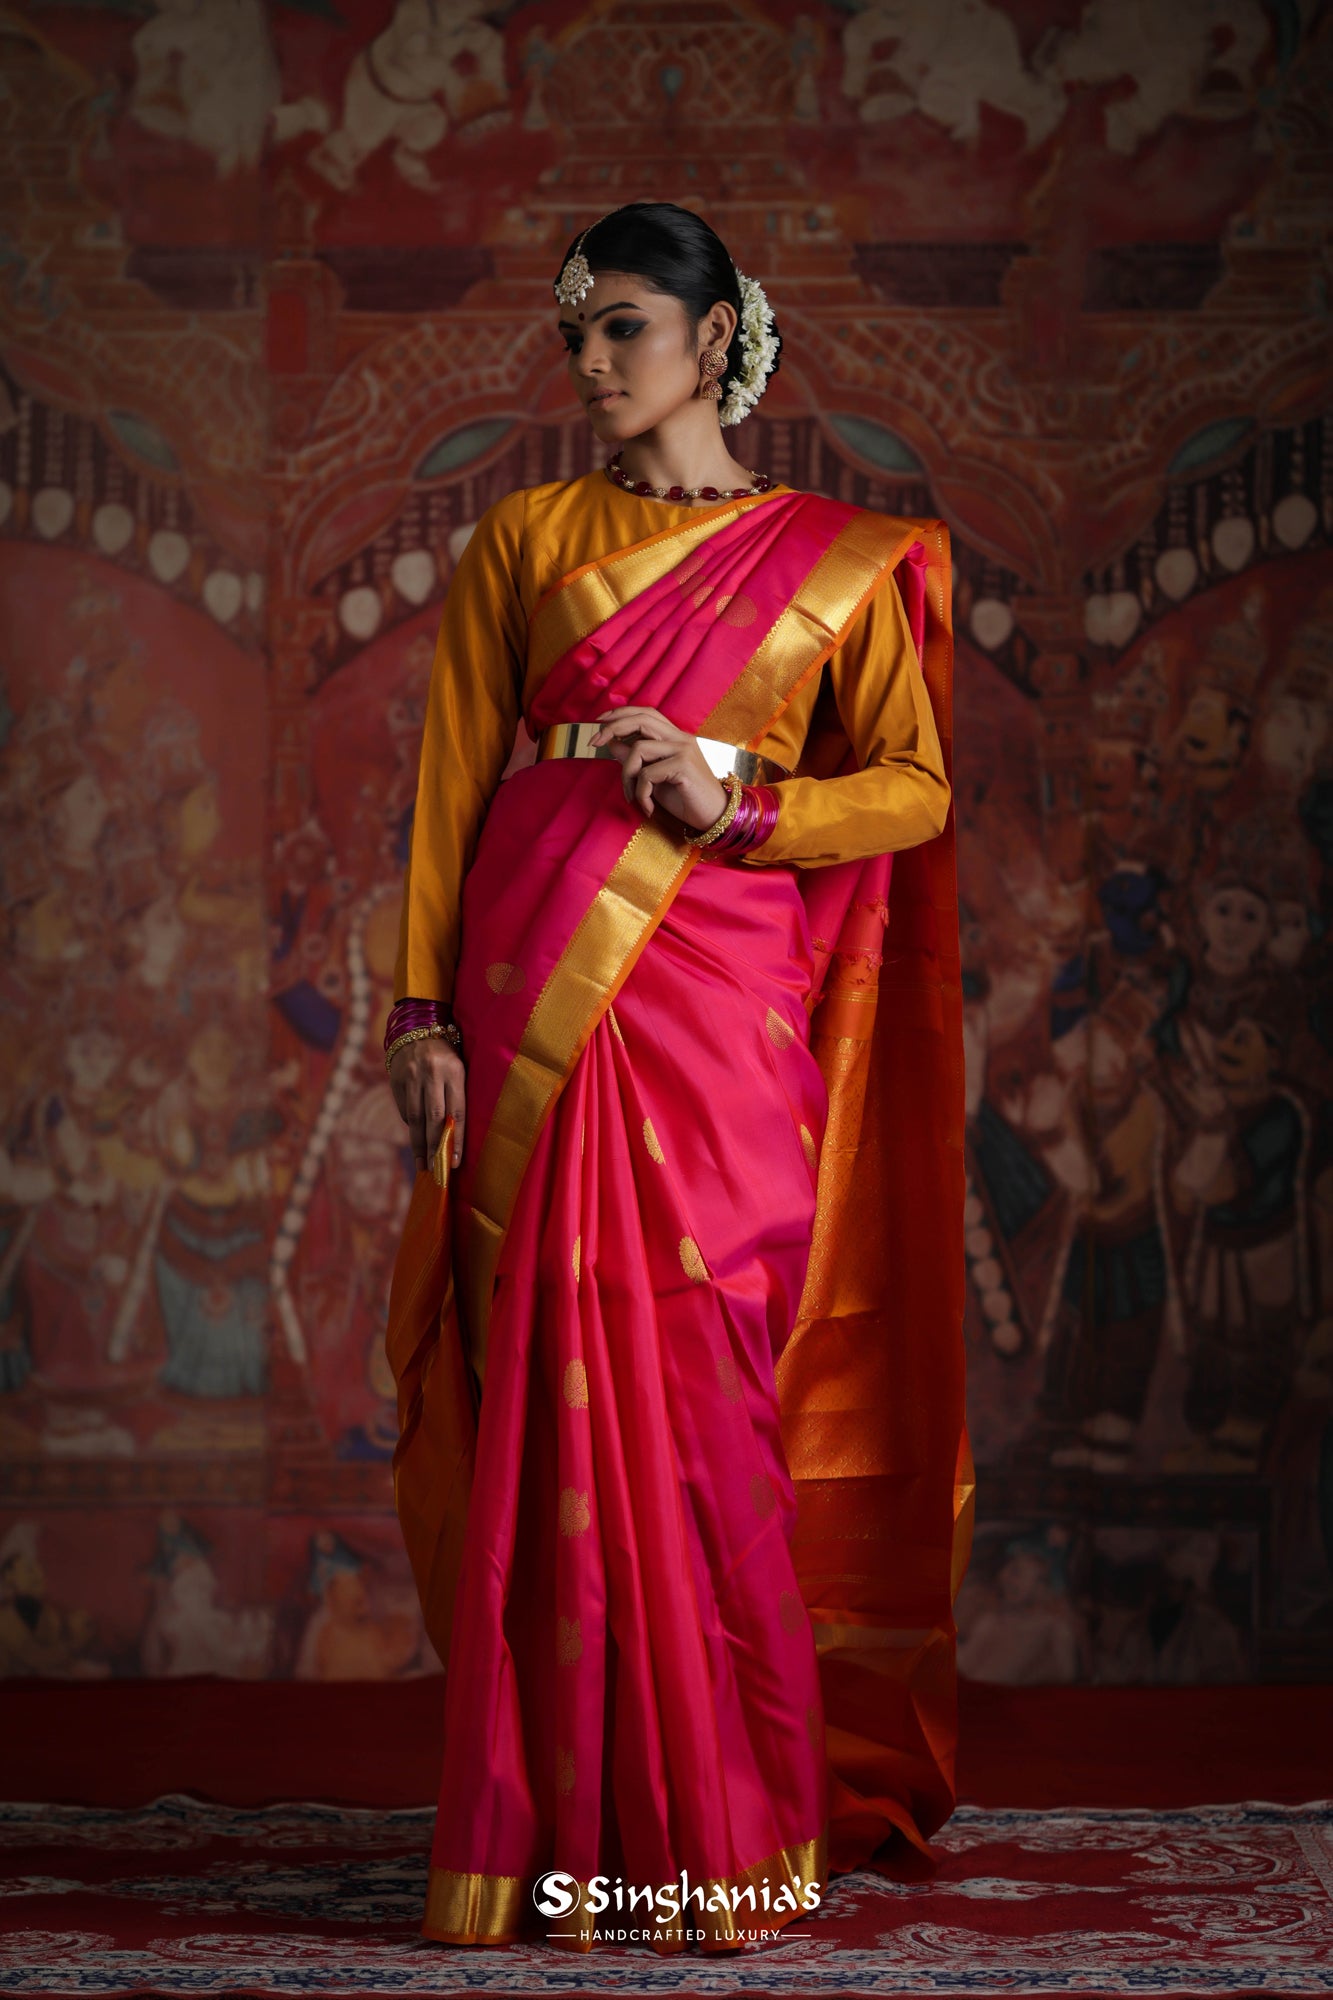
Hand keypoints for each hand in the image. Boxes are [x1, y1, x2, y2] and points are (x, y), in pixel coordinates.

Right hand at [388, 1037, 465, 1174]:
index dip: (456, 1140)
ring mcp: (412, 1076)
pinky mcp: (396, 1079)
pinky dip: (411, 1125)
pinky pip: (404, 1108)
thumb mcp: (458, 1069)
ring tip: (422, 1164)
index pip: (457, 1112)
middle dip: (435, 1147)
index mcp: (454, 1071)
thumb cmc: (447, 1054)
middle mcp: (432, 1073)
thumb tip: (452, 1135)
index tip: (455, 1163)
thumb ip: (456, 1096)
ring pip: (416, 1117)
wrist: (418, 1027)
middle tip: (436, 1171)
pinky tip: (416, 1138)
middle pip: (434, 1118)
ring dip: (419, 1144)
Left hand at [589, 706, 728, 829]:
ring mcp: (683, 750)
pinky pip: (647, 774)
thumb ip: (636, 760)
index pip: (646, 713)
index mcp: (675, 737)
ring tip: (631, 796)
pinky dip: (641, 793)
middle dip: (612, 728)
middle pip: (641, 718)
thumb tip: (612, 744)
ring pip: (638, 749)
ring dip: (626, 776)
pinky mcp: (683, 766)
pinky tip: (648, 807)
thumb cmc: (686, 799)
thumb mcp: (655, 778)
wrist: (715, 817)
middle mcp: (680, 738)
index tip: (599, 722)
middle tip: (594, 743)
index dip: (621, 713)